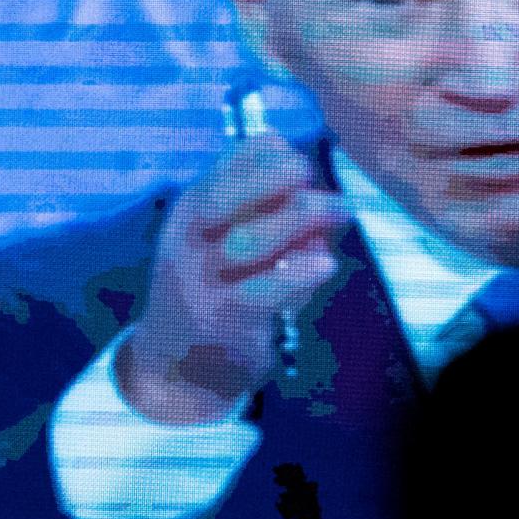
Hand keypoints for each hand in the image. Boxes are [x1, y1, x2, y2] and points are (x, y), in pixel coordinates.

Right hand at [117, 133, 349, 423]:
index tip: (299, 157)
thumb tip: (317, 193)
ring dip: (302, 220)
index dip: (269, 153)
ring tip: (342, 212)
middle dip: (279, 177)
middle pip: (228, 195)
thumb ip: (259, 214)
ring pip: (251, 240)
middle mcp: (188, 240)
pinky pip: (264, 291)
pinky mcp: (223, 319)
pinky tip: (325, 265)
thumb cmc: (212, 290)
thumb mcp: (219, 241)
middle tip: (317, 179)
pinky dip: (299, 275)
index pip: (228, 163)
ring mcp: (202, 281)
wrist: (175, 364)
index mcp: (190, 211)